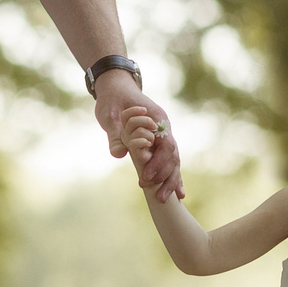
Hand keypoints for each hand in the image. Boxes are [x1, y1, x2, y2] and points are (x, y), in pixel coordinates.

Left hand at [94, 73, 183, 198]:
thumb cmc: (113, 99)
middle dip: (166, 177)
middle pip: (173, 156)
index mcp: (158, 119)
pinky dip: (172, 177)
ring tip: (163, 199)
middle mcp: (164, 129)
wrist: (116, 87)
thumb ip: (115, 133)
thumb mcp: (109, 113)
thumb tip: (118, 153)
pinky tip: (178, 195)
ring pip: (173, 161)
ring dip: (170, 181)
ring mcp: (163, 136)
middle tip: (157, 195)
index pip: (166, 145)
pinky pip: (169, 162)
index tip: (146, 176)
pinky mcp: (157, 144)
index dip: (158, 162)